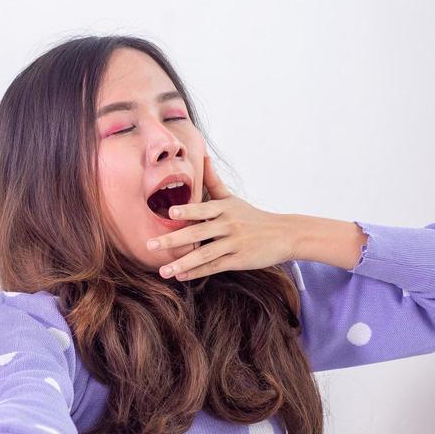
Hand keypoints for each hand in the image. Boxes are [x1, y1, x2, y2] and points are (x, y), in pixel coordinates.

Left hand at [147, 155, 297, 280]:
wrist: (283, 234)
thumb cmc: (252, 216)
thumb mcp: (233, 198)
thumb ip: (214, 181)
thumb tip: (203, 157)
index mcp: (224, 208)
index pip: (203, 209)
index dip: (188, 211)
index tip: (170, 213)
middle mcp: (228, 225)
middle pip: (198, 233)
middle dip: (173, 240)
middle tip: (150, 245)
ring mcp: (234, 243)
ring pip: (204, 255)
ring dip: (182, 263)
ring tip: (163, 271)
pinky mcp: (239, 260)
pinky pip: (214, 267)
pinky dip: (196, 272)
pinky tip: (180, 276)